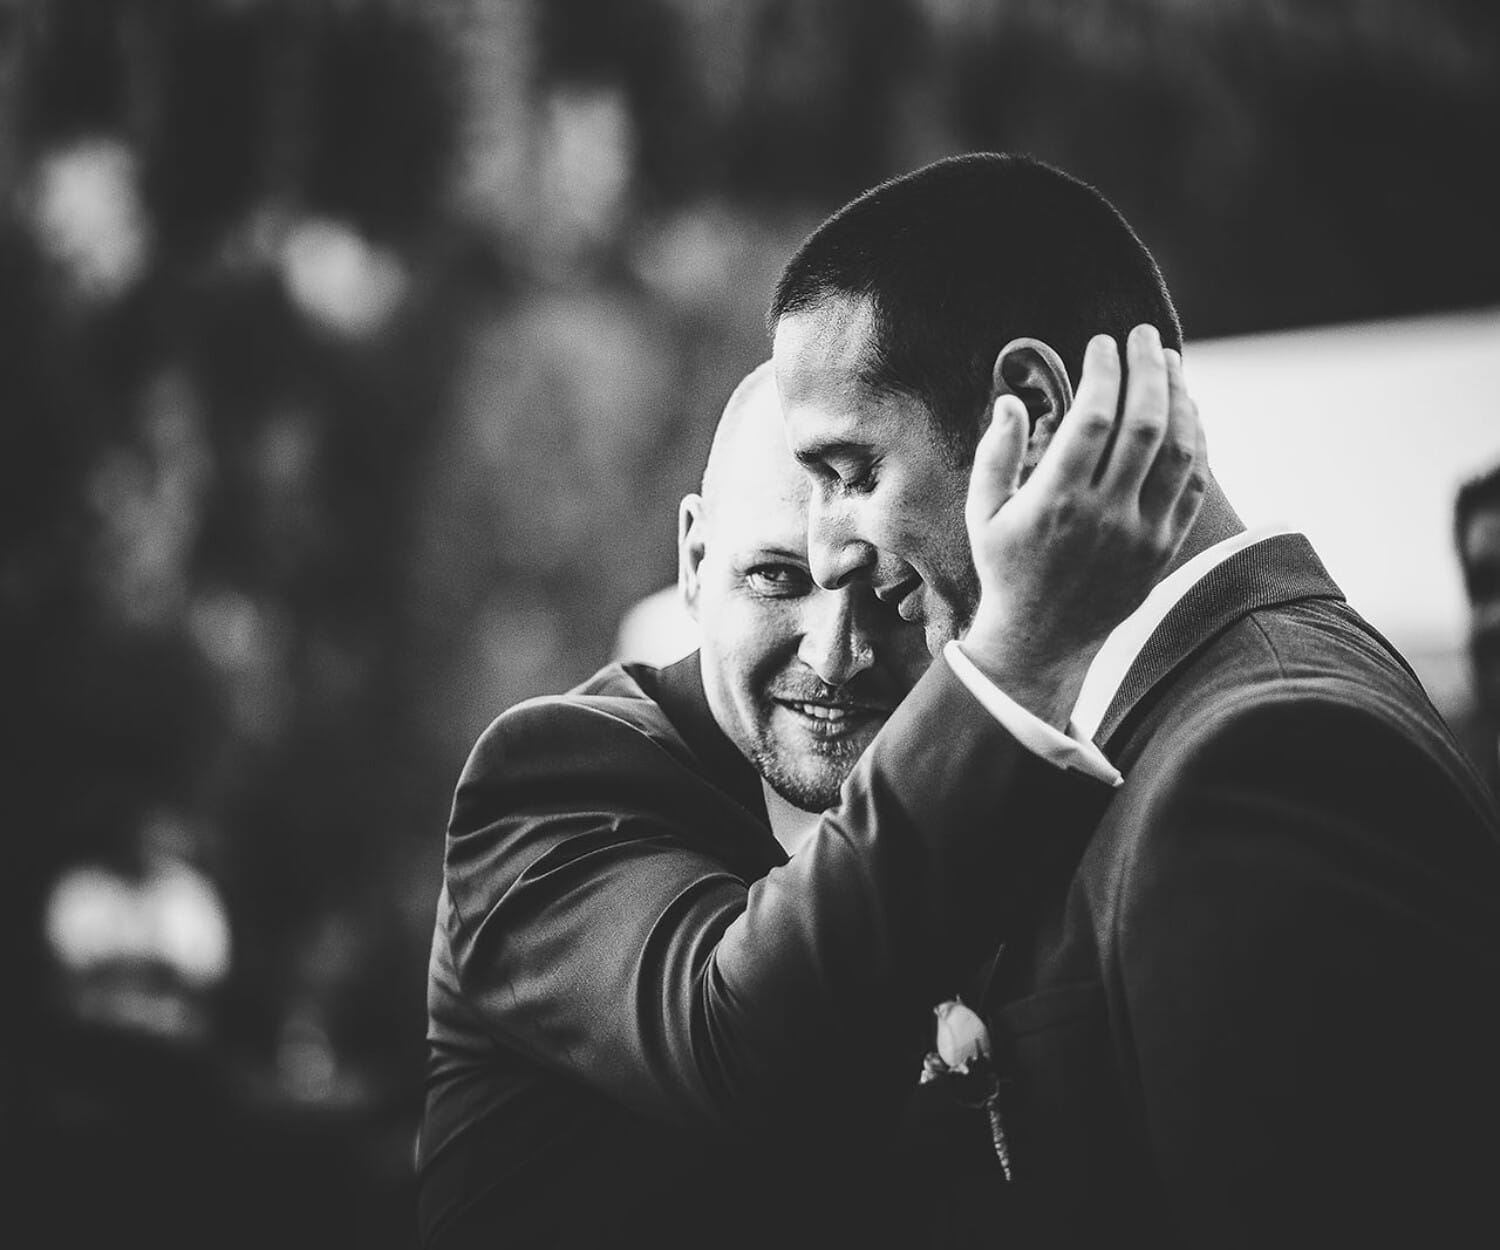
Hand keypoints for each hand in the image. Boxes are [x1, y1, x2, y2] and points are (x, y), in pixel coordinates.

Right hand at [961, 325, 1206, 726]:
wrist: (1041, 640)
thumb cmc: (1006, 568)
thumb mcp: (982, 513)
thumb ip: (996, 454)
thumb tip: (1014, 401)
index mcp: (1056, 501)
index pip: (1095, 417)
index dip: (1104, 372)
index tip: (1101, 344)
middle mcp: (1105, 515)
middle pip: (1145, 424)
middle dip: (1147, 369)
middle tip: (1142, 336)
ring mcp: (1142, 533)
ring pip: (1178, 449)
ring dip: (1179, 397)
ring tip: (1168, 363)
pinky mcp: (1164, 547)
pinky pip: (1193, 483)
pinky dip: (1195, 439)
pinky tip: (1185, 411)